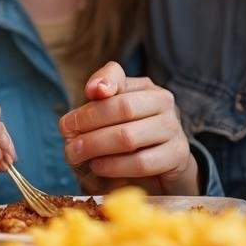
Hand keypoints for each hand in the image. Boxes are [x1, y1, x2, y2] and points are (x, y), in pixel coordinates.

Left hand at [59, 61, 199, 194]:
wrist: (164, 165)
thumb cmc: (130, 133)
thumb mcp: (112, 113)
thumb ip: (100, 97)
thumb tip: (95, 89)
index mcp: (145, 86)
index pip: (117, 78)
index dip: (96, 88)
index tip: (73, 110)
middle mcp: (163, 102)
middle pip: (122, 108)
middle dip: (89, 124)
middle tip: (68, 141)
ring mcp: (173, 128)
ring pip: (129, 137)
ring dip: (96, 147)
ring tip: (77, 155)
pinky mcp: (177, 155)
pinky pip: (141, 162)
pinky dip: (114, 166)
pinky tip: (98, 167)